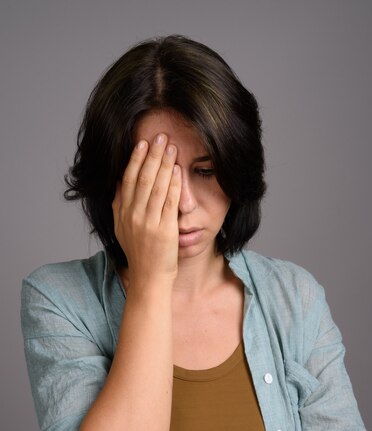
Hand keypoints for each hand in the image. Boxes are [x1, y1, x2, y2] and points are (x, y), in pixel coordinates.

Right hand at [112, 134, 181, 288]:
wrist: (148, 279)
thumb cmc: (140, 255)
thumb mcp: (122, 229)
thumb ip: (119, 205)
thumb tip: (119, 182)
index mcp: (122, 214)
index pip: (128, 180)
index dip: (135, 160)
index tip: (142, 143)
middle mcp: (133, 216)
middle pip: (142, 178)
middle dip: (152, 155)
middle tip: (160, 136)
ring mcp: (148, 223)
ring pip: (156, 186)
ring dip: (164, 164)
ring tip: (171, 147)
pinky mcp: (164, 230)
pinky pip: (169, 202)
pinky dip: (173, 184)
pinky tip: (178, 170)